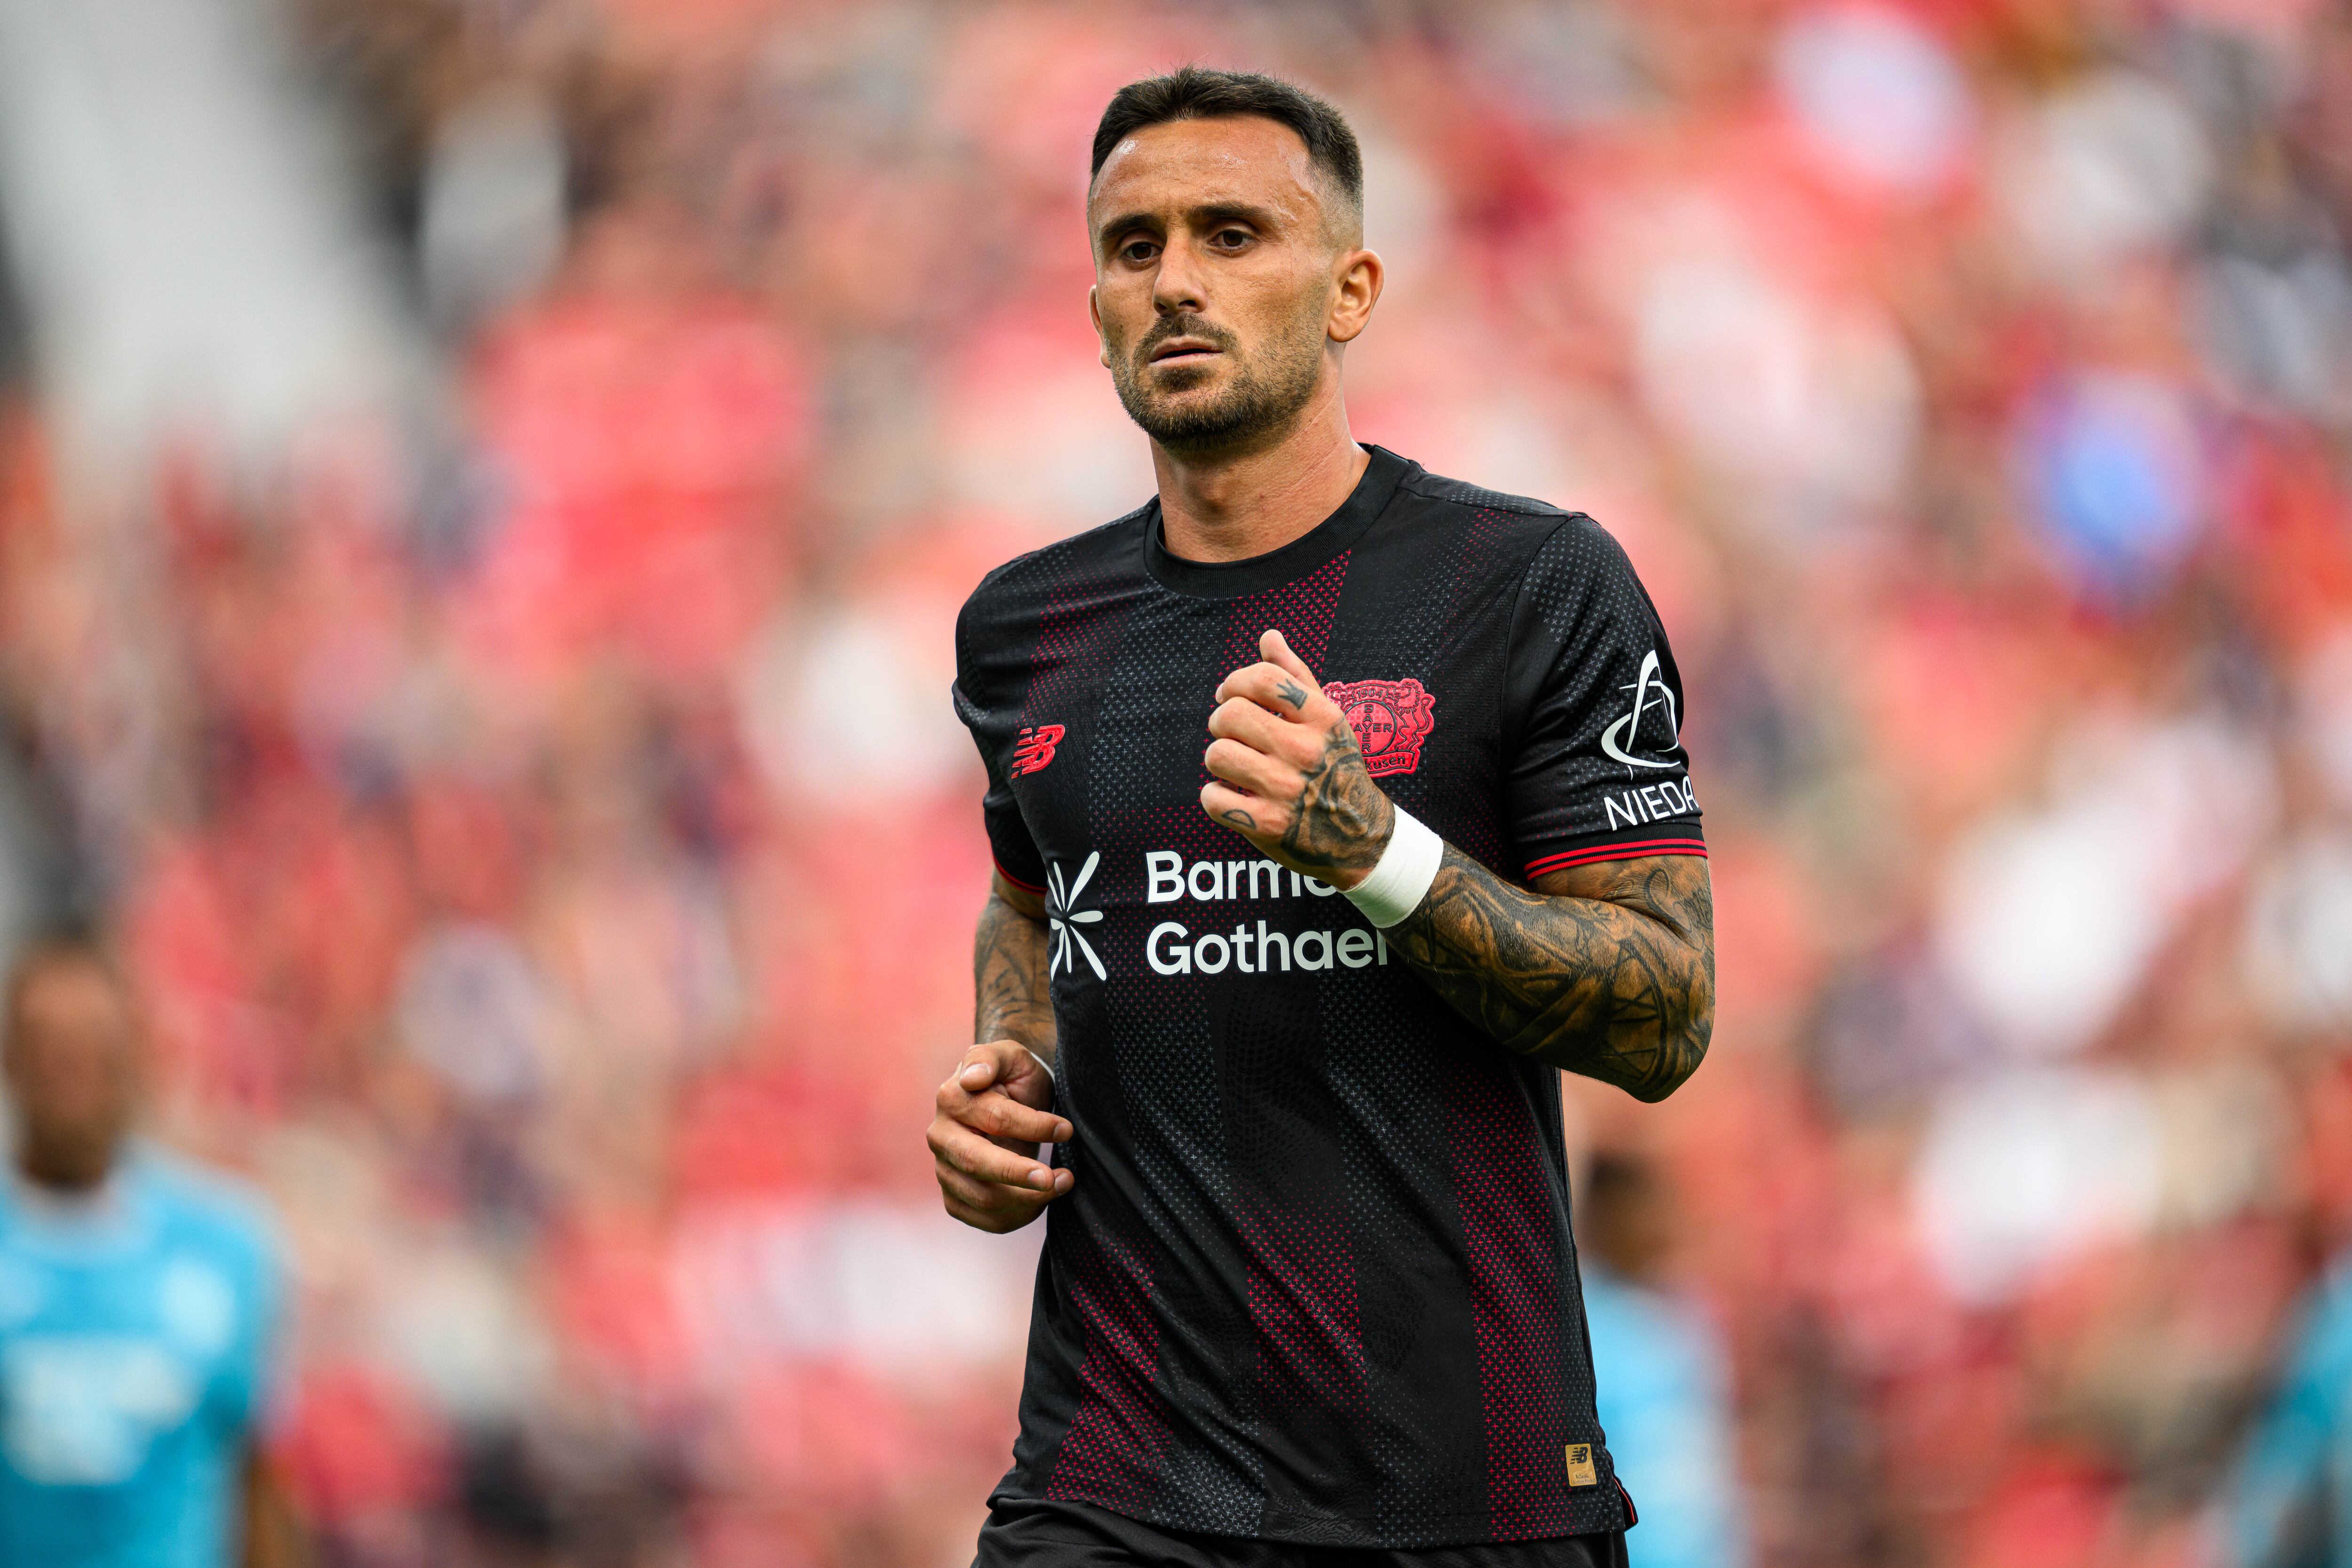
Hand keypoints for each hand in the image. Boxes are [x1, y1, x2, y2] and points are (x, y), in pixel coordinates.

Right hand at [929, 1040, 1072, 1232]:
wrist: (1007, 1100)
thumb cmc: (1012, 1077)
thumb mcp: (1009, 1056)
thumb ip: (989, 1058)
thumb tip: (972, 1078)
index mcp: (952, 1098)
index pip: (995, 1118)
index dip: (1034, 1125)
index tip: (1066, 1129)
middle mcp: (940, 1136)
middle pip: (976, 1162)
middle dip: (1019, 1174)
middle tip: (1057, 1180)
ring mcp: (943, 1168)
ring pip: (980, 1197)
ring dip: (1026, 1199)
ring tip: (1061, 1184)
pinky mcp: (954, 1195)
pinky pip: (980, 1219)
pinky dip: (1014, 1218)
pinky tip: (1040, 1203)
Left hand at [1201, 629, 1394, 890]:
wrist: (1361, 836)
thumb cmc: (1336, 767)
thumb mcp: (1326, 719)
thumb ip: (1295, 676)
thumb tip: (1268, 636)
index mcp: (1321, 717)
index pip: (1261, 679)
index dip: (1233, 682)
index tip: (1228, 695)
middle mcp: (1305, 750)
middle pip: (1230, 714)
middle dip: (1220, 722)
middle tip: (1231, 734)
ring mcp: (1285, 789)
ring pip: (1217, 754)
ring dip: (1218, 760)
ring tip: (1234, 768)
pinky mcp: (1267, 825)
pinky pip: (1213, 799)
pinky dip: (1214, 798)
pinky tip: (1232, 797)